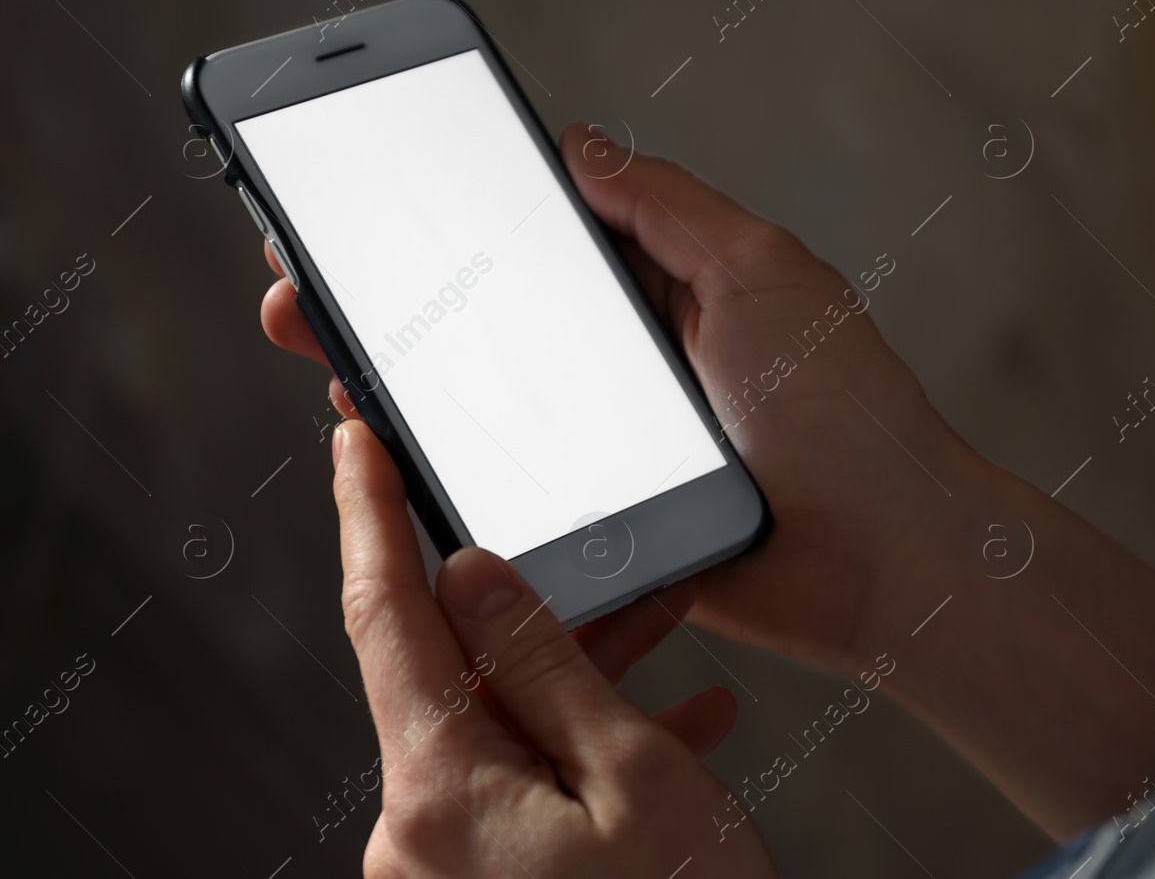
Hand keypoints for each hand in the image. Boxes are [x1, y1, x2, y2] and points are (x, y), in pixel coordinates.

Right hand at [262, 126, 1154, 839]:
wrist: (884, 561)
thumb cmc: (844, 411)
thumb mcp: (760, 271)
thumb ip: (667, 206)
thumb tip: (578, 145)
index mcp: (670, 292)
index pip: (544, 237)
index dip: (462, 215)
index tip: (379, 192)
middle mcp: (632, 364)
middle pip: (492, 319)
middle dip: (399, 295)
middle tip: (309, 274)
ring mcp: (612, 444)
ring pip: (486, 401)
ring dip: (401, 375)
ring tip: (322, 344)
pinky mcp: (605, 518)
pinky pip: (510, 486)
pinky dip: (443, 466)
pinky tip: (380, 441)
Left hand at [329, 418, 775, 877]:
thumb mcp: (634, 779)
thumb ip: (546, 666)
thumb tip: (474, 574)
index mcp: (437, 796)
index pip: (384, 617)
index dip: (366, 516)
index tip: (354, 441)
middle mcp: (416, 839)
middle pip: (457, 675)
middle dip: (540, 610)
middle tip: (611, 554)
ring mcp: (444, 874)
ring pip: (503, 731)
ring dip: (583, 682)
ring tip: (673, 638)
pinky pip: (521, 793)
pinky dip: (586, 755)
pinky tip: (677, 729)